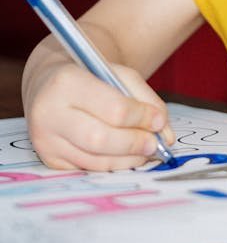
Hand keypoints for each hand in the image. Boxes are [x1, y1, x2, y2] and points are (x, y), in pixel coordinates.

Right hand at [23, 57, 174, 171]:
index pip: (113, 108)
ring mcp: (45, 139)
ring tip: (144, 151)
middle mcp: (49, 112)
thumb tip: (166, 136)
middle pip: (100, 139)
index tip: (159, 120)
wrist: (49, 83)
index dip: (141, 118)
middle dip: (133, 144)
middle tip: (154, 145)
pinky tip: (125, 157)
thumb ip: (146, 100)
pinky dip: (111, 164)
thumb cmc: (91, 76)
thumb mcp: (119, 74)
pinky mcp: (49, 158)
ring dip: (126, 159)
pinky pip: (87, 168)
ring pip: (93, 160)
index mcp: (67, 82)